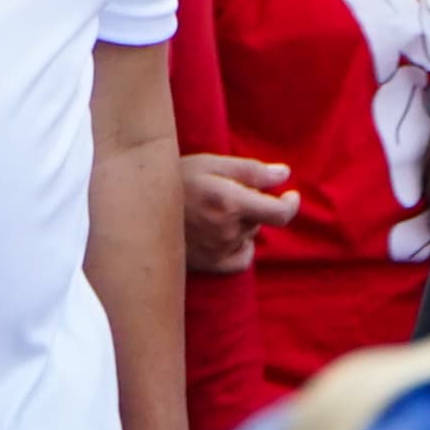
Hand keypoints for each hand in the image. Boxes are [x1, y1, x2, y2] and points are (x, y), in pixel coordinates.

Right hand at [182, 153, 297, 273]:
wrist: (138, 207)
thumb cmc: (176, 177)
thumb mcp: (212, 164)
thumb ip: (251, 171)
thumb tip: (284, 175)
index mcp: (230, 203)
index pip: (280, 214)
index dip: (291, 204)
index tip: (290, 195)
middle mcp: (226, 230)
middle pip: (259, 220)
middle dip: (252, 206)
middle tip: (224, 193)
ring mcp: (218, 250)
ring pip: (247, 235)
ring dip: (240, 223)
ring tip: (211, 210)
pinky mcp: (210, 265)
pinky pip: (241, 258)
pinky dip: (239, 246)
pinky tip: (222, 234)